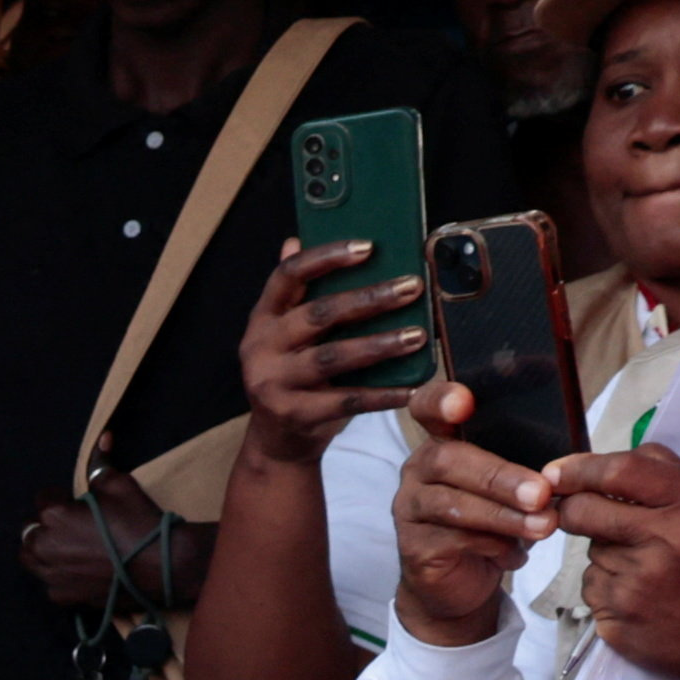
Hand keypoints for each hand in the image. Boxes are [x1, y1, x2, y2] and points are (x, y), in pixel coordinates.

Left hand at [20, 475, 182, 611]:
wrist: (161, 565)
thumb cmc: (139, 521)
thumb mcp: (119, 485)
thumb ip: (100, 468)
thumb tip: (102, 439)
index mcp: (54, 516)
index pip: (43, 499)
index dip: (58, 498)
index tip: (73, 503)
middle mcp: (44, 547)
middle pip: (30, 532)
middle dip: (45, 526)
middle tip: (70, 526)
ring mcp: (52, 576)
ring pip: (34, 560)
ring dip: (45, 551)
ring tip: (69, 547)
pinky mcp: (64, 597)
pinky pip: (50, 583)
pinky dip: (60, 575)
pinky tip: (79, 570)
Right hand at [236, 240, 429, 470]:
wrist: (278, 441)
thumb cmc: (295, 377)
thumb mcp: (289, 334)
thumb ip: (298, 293)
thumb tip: (296, 239)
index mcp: (263, 318)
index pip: (288, 275)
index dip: (327, 257)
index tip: (368, 246)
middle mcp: (261, 347)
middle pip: (319, 314)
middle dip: (370, 299)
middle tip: (412, 287)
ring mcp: (274, 382)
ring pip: (333, 356)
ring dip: (380, 344)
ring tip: (417, 336)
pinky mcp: (294, 414)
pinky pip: (346, 400)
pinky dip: (382, 395)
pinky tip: (411, 387)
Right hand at [390, 416, 552, 644]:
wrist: (465, 583)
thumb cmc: (494, 525)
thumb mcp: (514, 488)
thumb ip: (530, 467)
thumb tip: (568, 465)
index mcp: (443, 442)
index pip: (428, 407)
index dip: (441, 400)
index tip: (464, 402)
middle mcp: (418, 470)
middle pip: (448, 459)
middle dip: (499, 476)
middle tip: (540, 492)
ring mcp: (410, 509)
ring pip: (452, 504)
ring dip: (503, 515)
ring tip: (544, 525)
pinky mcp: (413, 547)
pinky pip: (451, 540)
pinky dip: (491, 545)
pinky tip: (515, 554)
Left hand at [556, 448, 679, 679]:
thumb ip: (668, 475)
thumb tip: (606, 461)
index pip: (620, 471)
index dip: (579, 469)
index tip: (555, 472)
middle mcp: (666, 541)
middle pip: (584, 511)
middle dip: (573, 509)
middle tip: (581, 515)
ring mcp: (638, 584)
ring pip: (591, 552)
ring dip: (606, 553)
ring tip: (647, 568)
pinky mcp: (618, 618)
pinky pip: (592, 588)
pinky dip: (607, 587)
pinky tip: (641, 596)